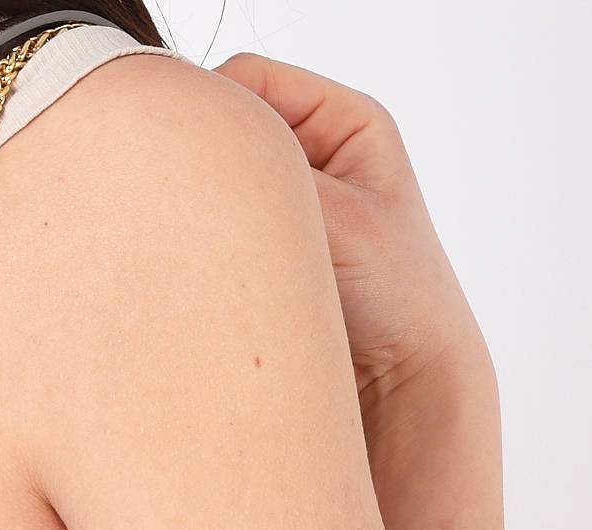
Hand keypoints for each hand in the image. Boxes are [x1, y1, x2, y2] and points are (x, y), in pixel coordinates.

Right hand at [216, 55, 489, 403]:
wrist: (402, 388)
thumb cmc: (400, 303)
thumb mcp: (339, 221)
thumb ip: (273, 180)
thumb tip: (196, 151)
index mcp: (343, 124)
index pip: (248, 80)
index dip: (213, 114)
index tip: (190, 161)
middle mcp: (311, 159)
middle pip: (227, 134)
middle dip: (204, 170)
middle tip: (195, 215)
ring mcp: (284, 211)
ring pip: (214, 191)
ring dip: (203, 221)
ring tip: (215, 258)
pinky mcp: (261, 260)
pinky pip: (212, 241)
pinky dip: (202, 256)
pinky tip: (210, 281)